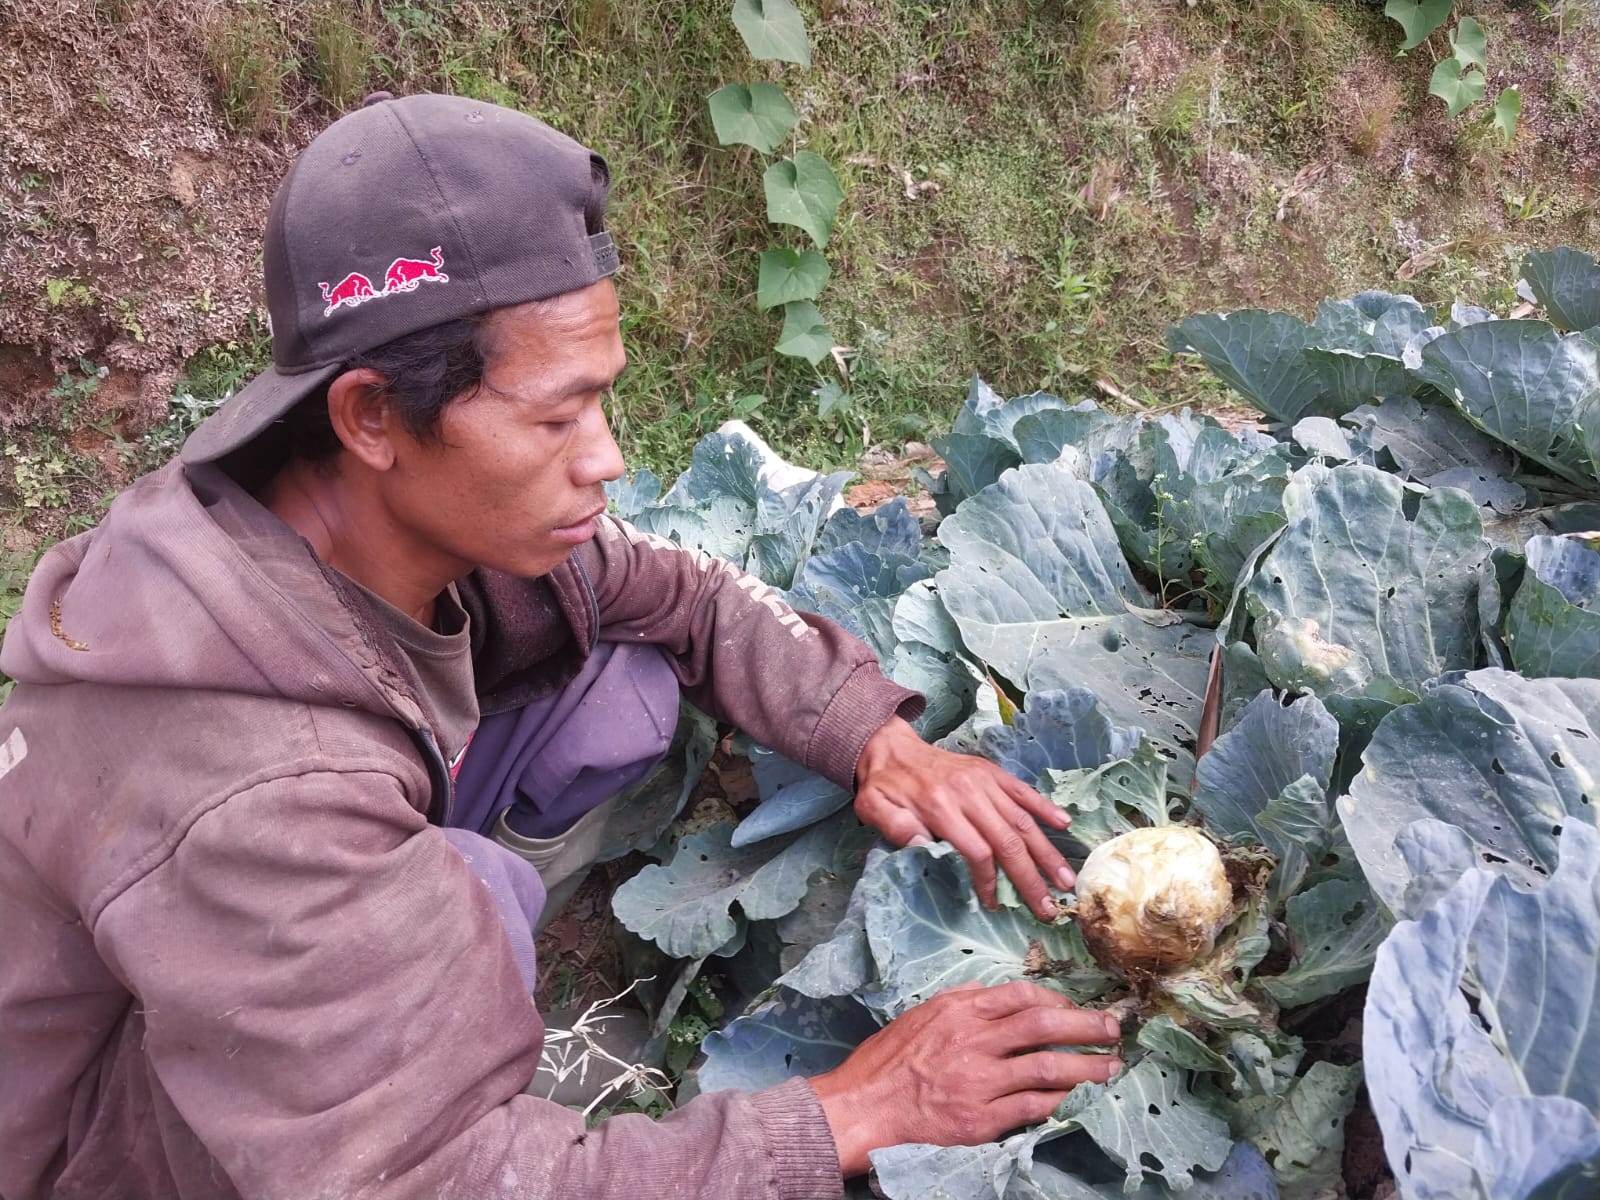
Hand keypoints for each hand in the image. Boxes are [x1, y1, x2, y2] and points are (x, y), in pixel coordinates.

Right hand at [809, 981, 1123, 1176]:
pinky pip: (1032, 1106)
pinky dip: (1058, 1100)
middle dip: (1088, 1025)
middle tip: (1114, 1029)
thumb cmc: (888, 1061)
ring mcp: (980, 1081)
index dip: (1057, 999)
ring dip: (1086, 1066)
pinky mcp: (982, 1118)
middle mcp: (974, 1040)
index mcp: (960, 1010)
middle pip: (1045, 1025)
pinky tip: (1075, 1098)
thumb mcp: (922, 1015)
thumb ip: (963, 1002)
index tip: (1075, 1007)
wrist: (864, 1108)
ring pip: (1048, 1067)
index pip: (1022, 994)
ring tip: (1110, 1066)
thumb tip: (997, 994)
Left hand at [855, 716, 1075, 919]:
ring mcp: (984, 781)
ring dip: (1047, 852)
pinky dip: (1045, 808)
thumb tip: (921, 847)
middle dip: (1031, 878)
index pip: (977, 852)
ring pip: (1023, 821)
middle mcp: (969, 793)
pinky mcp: (993, 772)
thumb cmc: (885, 786)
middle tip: (1050, 907)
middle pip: (1008, 841)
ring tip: (1066, 880)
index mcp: (940, 807)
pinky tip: (1064, 825)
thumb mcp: (873, 808)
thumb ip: (894, 828)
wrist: (891, 748)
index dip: (989, 882)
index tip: (994, 904)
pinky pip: (1024, 791)